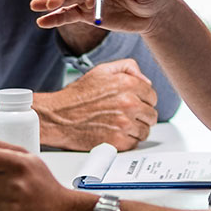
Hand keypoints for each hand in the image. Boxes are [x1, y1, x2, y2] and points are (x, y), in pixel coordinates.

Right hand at [36, 58, 157, 150]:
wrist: (58, 117)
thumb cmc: (77, 96)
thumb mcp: (101, 71)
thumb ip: (127, 67)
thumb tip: (146, 80)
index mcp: (127, 84)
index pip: (152, 96)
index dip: (142, 100)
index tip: (133, 103)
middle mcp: (129, 103)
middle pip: (151, 114)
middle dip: (141, 115)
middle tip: (126, 115)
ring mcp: (124, 123)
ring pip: (145, 130)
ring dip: (135, 129)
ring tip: (119, 125)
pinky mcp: (118, 141)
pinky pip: (134, 143)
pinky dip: (126, 140)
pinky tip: (114, 133)